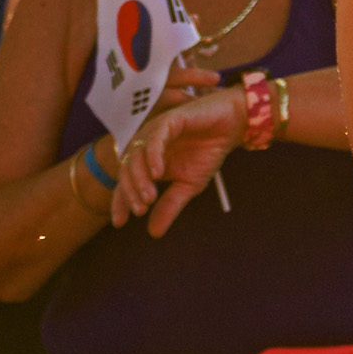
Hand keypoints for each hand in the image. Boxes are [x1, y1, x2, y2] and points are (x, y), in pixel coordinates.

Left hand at [114, 83, 248, 233]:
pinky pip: (155, 138)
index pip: (126, 182)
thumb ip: (170, 205)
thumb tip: (153, 233)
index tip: (120, 222)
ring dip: (140, 178)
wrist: (232, 126)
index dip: (120, 201)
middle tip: (141, 209)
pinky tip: (158, 173)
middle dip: (130, 192)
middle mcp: (146, 145)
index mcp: (147, 160)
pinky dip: (153, 156)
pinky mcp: (169, 120)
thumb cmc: (208, 152)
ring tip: (151, 198)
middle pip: (126, 169)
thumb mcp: (189, 186)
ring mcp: (155, 131)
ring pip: (136, 154)